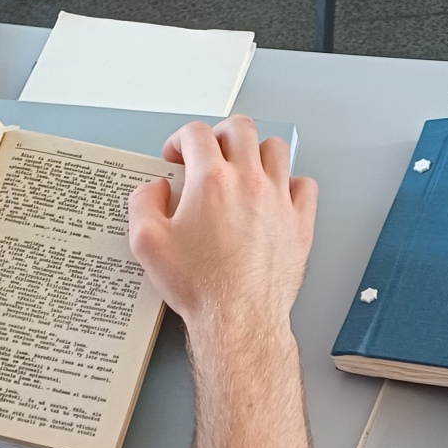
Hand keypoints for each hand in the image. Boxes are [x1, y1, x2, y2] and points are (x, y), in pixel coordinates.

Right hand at [127, 117, 317, 335]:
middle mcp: (249, 182)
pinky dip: (290, 183)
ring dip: (256, 152)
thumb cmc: (199, 286)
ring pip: (276, 149)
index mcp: (211, 181)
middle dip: (219, 135)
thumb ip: (142, 203)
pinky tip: (275, 196)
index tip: (177, 156)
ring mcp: (279, 200)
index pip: (196, 133)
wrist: (238, 318)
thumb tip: (154, 188)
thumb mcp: (146, 243)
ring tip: (242, 170)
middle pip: (240, 128)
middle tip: (209, 154)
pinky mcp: (300, 223)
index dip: (180, 139)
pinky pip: (305, 185)